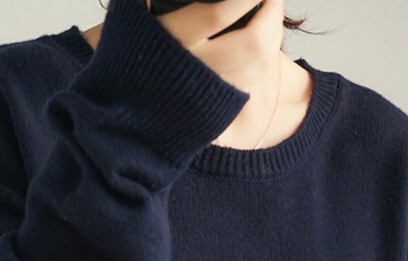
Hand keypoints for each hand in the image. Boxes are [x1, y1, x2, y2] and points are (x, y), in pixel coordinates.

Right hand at [151, 0, 283, 92]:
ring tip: (272, 11)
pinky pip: (254, 80)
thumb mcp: (141, 12)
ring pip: (258, 64)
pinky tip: (267, 37)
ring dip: (275, 34)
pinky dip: (268, 56)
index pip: (217, 15)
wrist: (132, 97)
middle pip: (250, 43)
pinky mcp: (219, 103)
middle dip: (271, 14)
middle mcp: (193, 68)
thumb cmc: (139, 44)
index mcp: (171, 39)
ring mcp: (209, 88)